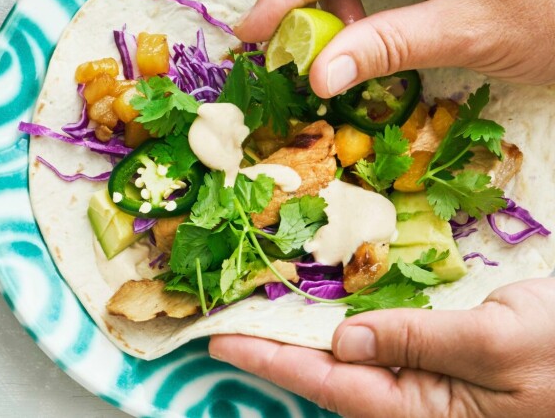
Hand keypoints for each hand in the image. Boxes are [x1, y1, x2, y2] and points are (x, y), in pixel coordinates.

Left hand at [209, 279, 554, 417]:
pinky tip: (322, 309)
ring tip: (255, 308)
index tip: (217, 341)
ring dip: (305, 337)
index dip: (270, 360)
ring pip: (352, 363)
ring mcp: (434, 387)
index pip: (328, 385)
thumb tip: (340, 340)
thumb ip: (414, 340)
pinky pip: (383, 348)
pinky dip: (346, 327)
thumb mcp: (498, 342)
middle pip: (329, 379)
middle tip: (220, 317)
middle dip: (276, 350)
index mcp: (427, 412)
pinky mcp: (448, 362)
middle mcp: (422, 404)